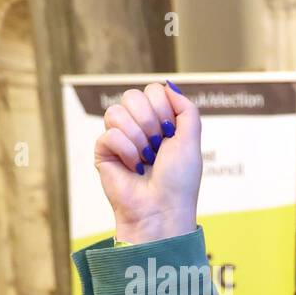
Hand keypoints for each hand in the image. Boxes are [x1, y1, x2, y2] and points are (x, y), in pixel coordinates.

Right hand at [94, 82, 202, 243]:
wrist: (161, 208)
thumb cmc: (179, 181)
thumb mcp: (191, 141)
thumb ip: (186, 110)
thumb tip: (169, 86)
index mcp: (161, 123)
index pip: (152, 90)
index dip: (163, 108)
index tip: (170, 133)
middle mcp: (139, 127)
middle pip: (133, 96)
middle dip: (151, 122)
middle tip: (158, 147)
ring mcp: (120, 138)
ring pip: (116, 111)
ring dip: (139, 138)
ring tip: (146, 159)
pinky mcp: (104, 151)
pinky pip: (109, 134)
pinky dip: (126, 151)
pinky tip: (133, 167)